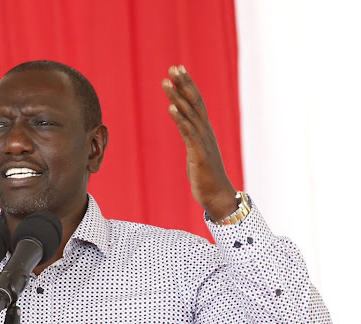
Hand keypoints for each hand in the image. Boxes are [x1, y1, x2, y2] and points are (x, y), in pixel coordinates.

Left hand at [162, 65, 236, 220]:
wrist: (218, 196)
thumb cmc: (206, 176)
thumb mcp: (197, 152)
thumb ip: (192, 138)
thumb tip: (185, 127)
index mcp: (205, 131)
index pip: (197, 102)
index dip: (188, 85)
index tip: (178, 70)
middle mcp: (206, 132)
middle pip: (194, 102)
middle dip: (184, 84)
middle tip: (173, 67)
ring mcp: (203, 142)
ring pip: (190, 115)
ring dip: (177, 97)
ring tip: (166, 83)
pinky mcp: (198, 154)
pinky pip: (188, 133)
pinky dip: (179, 119)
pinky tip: (170, 109)